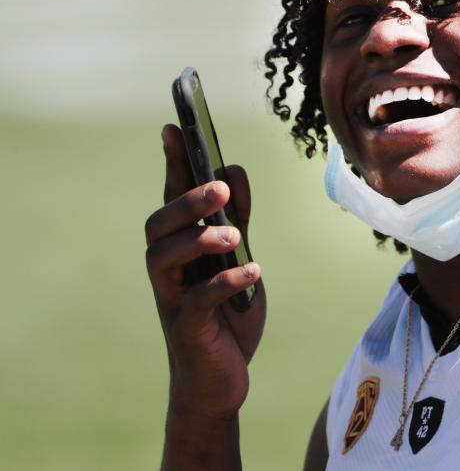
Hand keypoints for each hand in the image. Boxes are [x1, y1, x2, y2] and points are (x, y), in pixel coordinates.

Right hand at [145, 124, 266, 419]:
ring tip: (233, 234)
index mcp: (182, 249)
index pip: (171, 199)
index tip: (174, 126)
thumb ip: (236, 219)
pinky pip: (196, 302)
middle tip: (218, 187)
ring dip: (198, 239)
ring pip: (163, 259)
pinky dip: (223, 284)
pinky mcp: (186, 330)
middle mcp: (169, 270)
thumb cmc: (228, 315)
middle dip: (185, 201)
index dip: (171, 164)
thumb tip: (232, 169)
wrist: (221, 382)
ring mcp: (172, 300)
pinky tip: (251, 273)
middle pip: (158, 225)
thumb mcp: (239, 259)